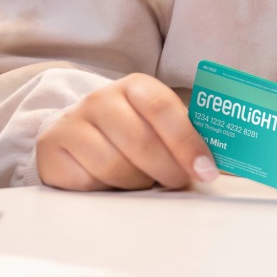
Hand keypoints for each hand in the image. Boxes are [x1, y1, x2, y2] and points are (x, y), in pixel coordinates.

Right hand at [36, 73, 218, 190]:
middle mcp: (100, 99)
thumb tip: (225, 166)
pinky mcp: (51, 150)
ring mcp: (72, 123)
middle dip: (167, 169)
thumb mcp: (158, 124)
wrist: (73, 131)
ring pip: (115, 166)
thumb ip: (188, 137)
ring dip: (138, 182)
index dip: (187, 141)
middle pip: (140, 141)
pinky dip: (108, 190)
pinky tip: (115, 185)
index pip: (163, 109)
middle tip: (179, 182)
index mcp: (135, 86)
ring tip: (146, 182)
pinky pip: (87, 182)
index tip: (205, 169)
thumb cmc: (128, 129)